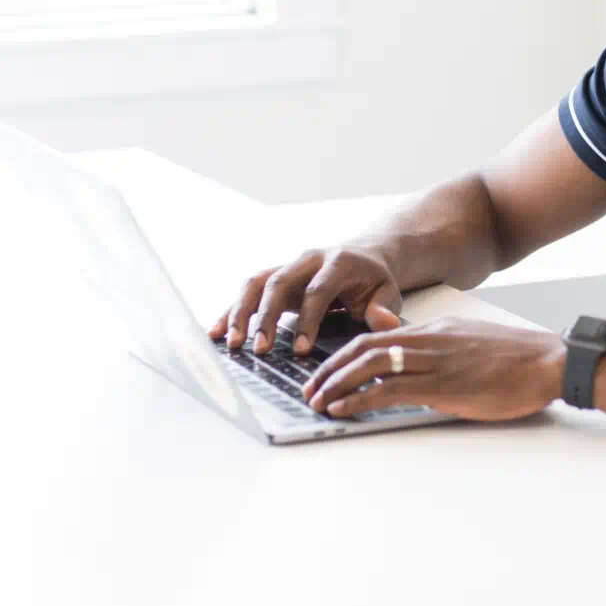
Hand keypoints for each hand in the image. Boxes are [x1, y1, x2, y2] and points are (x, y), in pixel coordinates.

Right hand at [208, 245, 405, 354]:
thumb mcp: (389, 292)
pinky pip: (248, 291)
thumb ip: (385, 309)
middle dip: (266, 317)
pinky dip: (231, 311)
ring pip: (256, 283)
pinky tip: (216, 333)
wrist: (363, 255)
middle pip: (278, 282)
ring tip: (231, 343)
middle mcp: (307, 260)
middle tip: (259, 349)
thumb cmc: (374, 280)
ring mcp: (287, 266)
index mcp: (338, 262)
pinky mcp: (274, 278)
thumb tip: (384, 323)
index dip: (308, 319)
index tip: (301, 349)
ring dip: (241, 312)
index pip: (317, 290)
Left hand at [300, 317, 564, 420]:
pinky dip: (359, 398)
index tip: (327, 370)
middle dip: (330, 369)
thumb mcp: (470, 346)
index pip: (376, 337)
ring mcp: (433, 362)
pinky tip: (344, 409)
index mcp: (433, 330)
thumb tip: (419, 371)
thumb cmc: (516, 359)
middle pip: (363, 348)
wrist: (548, 361)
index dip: (345, 354)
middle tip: (310, 388)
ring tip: (317, 400)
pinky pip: (389, 389)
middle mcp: (427, 341)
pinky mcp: (442, 386)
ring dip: (337, 384)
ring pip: (370, 366)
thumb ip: (441, 353)